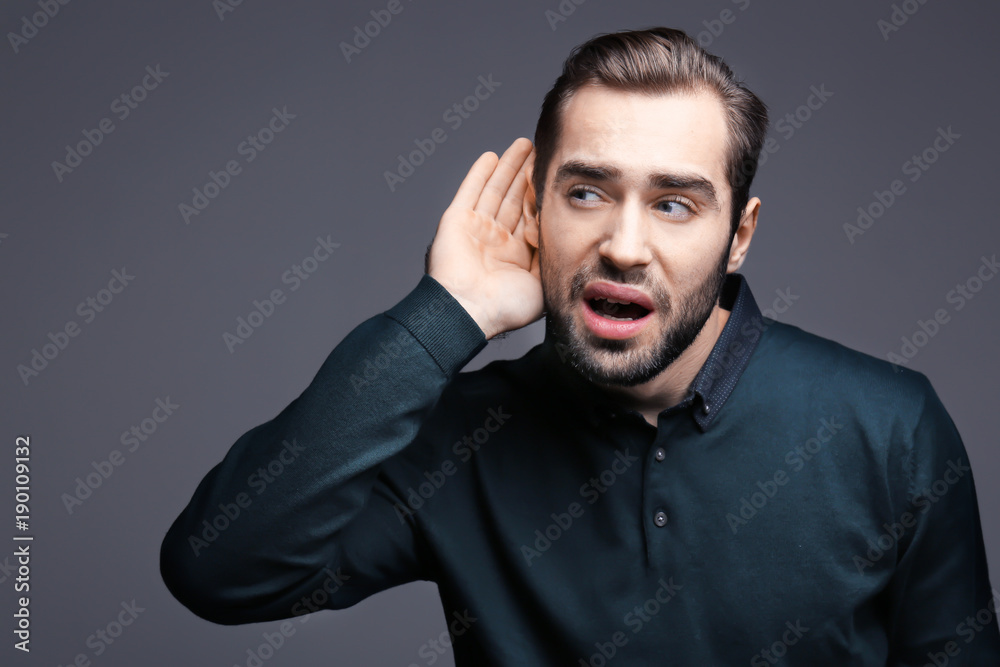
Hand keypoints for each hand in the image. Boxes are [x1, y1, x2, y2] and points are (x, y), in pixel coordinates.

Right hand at [427, 137, 542, 339]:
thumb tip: (571, 244)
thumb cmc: (505, 307)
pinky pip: (469, 191)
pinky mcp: (456, 221)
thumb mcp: (542, 286)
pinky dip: (480, 174)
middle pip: (514, 199)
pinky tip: (492, 157)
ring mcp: (475, 229)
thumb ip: (554, 262)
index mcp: (514, 256)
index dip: (543, 197)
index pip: (532, 218)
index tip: (556, 177)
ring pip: (495, 190)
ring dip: (508, 167)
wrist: (469, 311)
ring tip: (524, 145)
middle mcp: (495, 240)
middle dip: (527, 175)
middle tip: (543, 151)